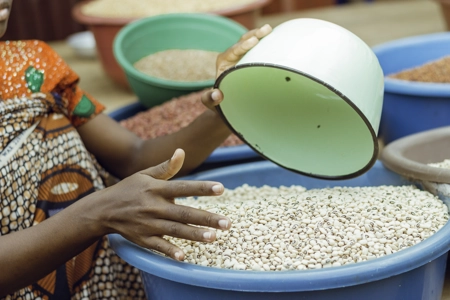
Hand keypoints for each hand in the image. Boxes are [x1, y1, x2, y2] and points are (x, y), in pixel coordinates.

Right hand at [96, 148, 230, 260]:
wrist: (103, 209)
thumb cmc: (129, 189)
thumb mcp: (145, 174)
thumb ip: (166, 167)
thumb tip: (182, 151)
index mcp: (156, 188)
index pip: (183, 187)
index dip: (201, 188)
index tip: (221, 189)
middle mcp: (154, 206)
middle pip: (183, 213)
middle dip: (206, 218)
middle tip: (227, 223)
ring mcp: (148, 224)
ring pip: (175, 230)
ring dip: (194, 234)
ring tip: (213, 237)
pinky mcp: (142, 239)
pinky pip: (158, 246)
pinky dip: (169, 251)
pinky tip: (183, 257)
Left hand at [201, 24, 272, 110]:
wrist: (230, 101)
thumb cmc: (221, 101)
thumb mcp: (212, 102)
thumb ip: (210, 99)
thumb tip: (217, 95)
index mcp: (223, 63)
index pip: (233, 51)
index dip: (243, 46)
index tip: (254, 41)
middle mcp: (232, 56)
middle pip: (243, 41)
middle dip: (254, 34)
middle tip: (266, 29)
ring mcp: (243, 55)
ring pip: (251, 41)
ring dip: (260, 34)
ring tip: (270, 29)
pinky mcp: (252, 57)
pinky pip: (259, 48)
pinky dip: (266, 42)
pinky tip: (276, 38)